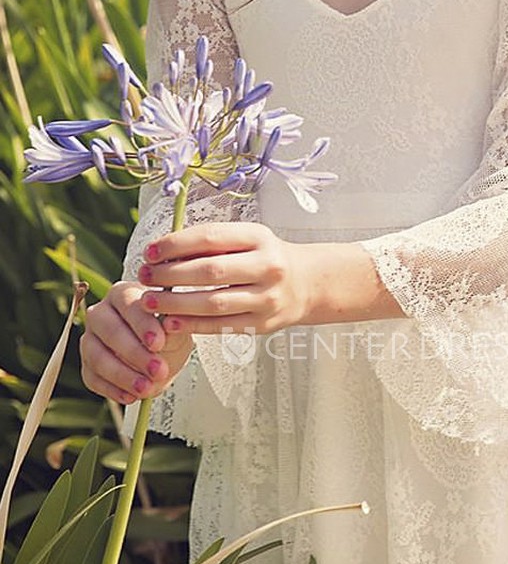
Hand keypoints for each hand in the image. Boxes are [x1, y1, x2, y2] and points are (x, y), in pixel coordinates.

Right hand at [80, 281, 194, 405]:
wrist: (161, 355)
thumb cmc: (168, 333)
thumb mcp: (177, 328)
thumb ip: (172, 328)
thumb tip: (168, 326)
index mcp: (123, 293)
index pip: (128, 304)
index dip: (143, 324)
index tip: (158, 343)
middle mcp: (100, 312)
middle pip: (111, 331)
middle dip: (135, 353)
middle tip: (157, 370)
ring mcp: (89, 339)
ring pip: (98, 356)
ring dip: (123, 375)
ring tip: (146, 388)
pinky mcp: (86, 365)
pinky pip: (93, 378)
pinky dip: (112, 390)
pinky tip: (131, 396)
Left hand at [134, 221, 312, 336]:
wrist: (306, 283)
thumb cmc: (264, 257)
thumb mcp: (247, 239)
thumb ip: (212, 242)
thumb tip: (163, 251)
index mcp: (259, 237)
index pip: (211, 237)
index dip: (176, 244)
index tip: (150, 251)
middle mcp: (266, 266)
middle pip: (210, 271)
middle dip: (170, 274)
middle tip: (144, 276)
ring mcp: (266, 298)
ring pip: (213, 302)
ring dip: (176, 303)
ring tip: (149, 301)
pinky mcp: (261, 324)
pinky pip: (221, 326)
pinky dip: (192, 324)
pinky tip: (170, 321)